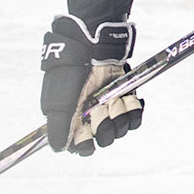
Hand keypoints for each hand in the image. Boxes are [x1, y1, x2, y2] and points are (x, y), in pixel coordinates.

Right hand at [40, 16, 141, 155]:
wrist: (92, 46)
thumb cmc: (70, 73)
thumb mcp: (59, 101)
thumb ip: (58, 126)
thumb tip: (58, 148)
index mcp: (73, 120)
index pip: (82, 146)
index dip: (87, 144)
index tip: (88, 133)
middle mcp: (92, 116)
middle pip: (105, 138)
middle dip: (105, 125)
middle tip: (100, 107)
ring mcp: (109, 107)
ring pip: (121, 128)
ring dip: (120, 114)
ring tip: (114, 97)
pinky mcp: (124, 97)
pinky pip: (135, 117)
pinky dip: (134, 110)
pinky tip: (129, 98)